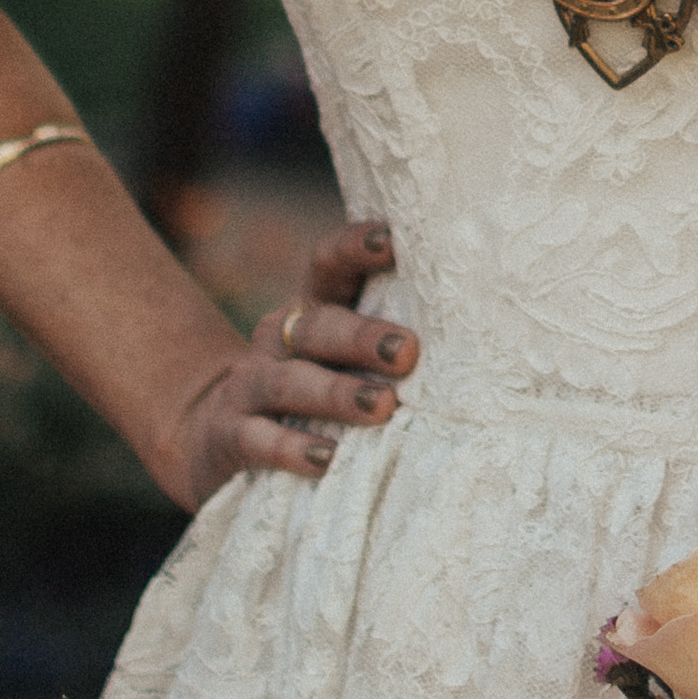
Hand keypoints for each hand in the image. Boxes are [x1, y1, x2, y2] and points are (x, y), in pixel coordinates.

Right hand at [162, 216, 418, 507]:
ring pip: (290, 382)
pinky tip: (326, 458)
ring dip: (337, 394)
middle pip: (319, 326)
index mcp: (313, 308)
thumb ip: (389, 342)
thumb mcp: (342, 358)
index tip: (394, 240)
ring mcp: (249, 386)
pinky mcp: (230, 435)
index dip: (356, 247)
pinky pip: (258, 439)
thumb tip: (480, 334)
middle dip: (363, 337)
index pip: (329, 262)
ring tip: (380, 407)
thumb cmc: (314, 391)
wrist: (217, 437)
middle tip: (408, 352)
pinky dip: (292, 449)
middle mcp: (279, 339)